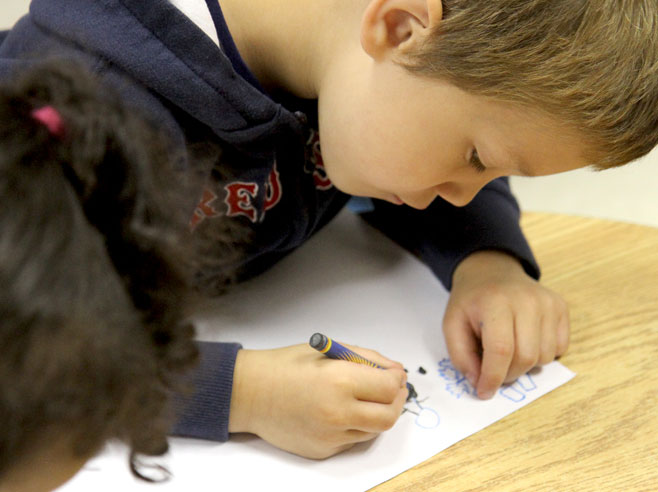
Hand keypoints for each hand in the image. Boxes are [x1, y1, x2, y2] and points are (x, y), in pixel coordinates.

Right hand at [228, 344, 407, 458]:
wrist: (250, 393)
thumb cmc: (287, 366)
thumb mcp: (329, 350)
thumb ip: (366, 358)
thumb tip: (396, 371)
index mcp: (340, 381)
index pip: (389, 387)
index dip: (397, 379)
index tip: (395, 374)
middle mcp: (338, 413)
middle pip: (388, 416)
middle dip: (396, 401)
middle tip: (392, 389)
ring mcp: (330, 436)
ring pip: (373, 430)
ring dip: (378, 413)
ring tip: (365, 397)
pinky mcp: (323, 450)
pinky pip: (352, 440)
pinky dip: (356, 425)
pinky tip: (342, 410)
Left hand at [443, 250, 569, 398]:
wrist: (492, 271)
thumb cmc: (471, 302)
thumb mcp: (452, 324)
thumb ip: (461, 356)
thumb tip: (479, 383)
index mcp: (495, 302)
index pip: (501, 350)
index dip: (493, 377)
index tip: (484, 392)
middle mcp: (527, 300)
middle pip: (526, 357)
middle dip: (508, 374)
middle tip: (495, 371)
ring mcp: (548, 302)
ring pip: (545, 357)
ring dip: (525, 365)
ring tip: (509, 350)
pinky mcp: (561, 307)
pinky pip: (559, 348)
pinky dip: (542, 355)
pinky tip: (525, 340)